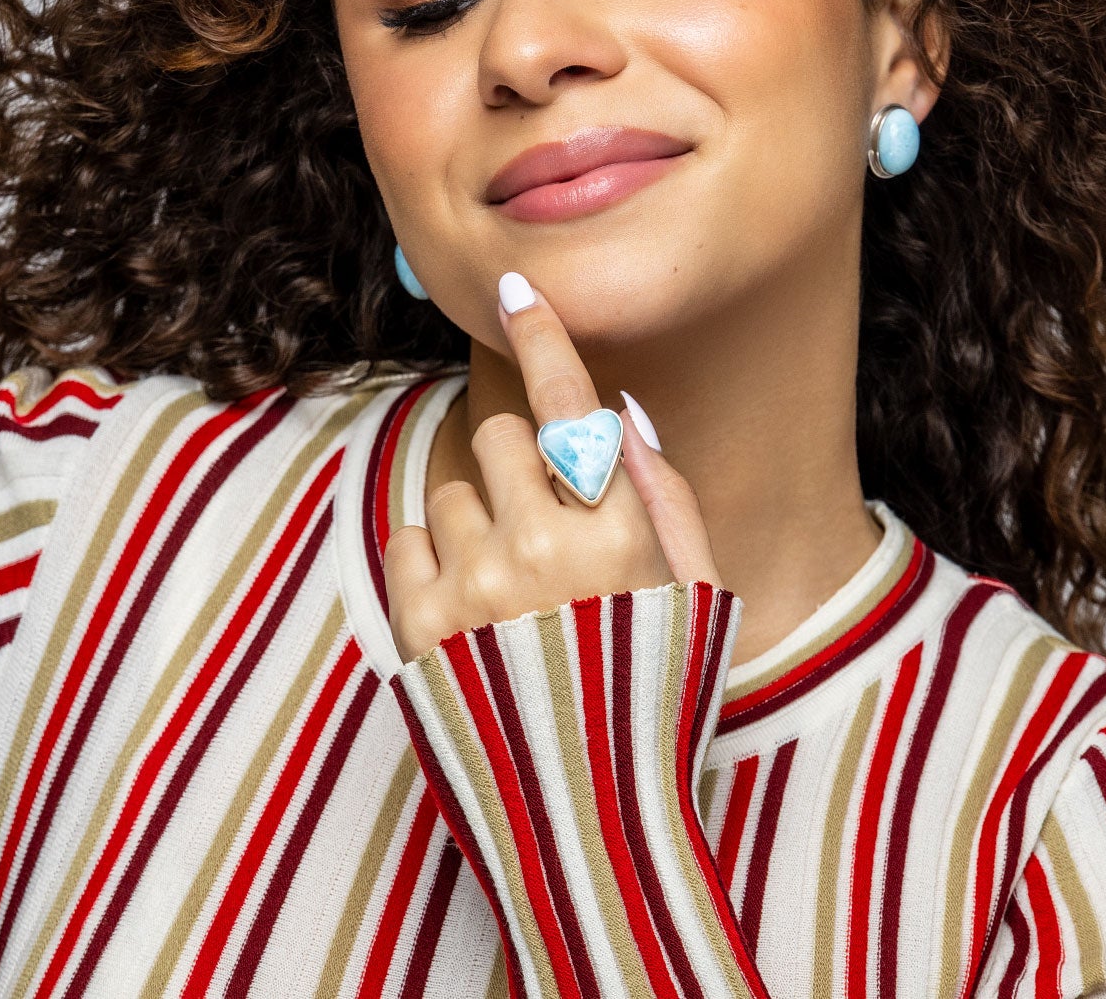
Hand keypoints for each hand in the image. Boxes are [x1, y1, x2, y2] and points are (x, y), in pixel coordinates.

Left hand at [384, 271, 723, 663]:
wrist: (584, 816)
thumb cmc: (652, 700)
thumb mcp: (699, 599)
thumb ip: (667, 498)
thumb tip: (619, 410)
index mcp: (621, 537)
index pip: (574, 407)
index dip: (543, 337)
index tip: (515, 290)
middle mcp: (543, 548)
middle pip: (505, 437)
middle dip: (523, 466)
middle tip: (544, 526)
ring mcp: (474, 587)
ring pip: (453, 488)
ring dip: (478, 518)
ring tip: (510, 591)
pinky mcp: (418, 626)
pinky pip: (407, 539)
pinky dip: (433, 559)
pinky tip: (471, 611)